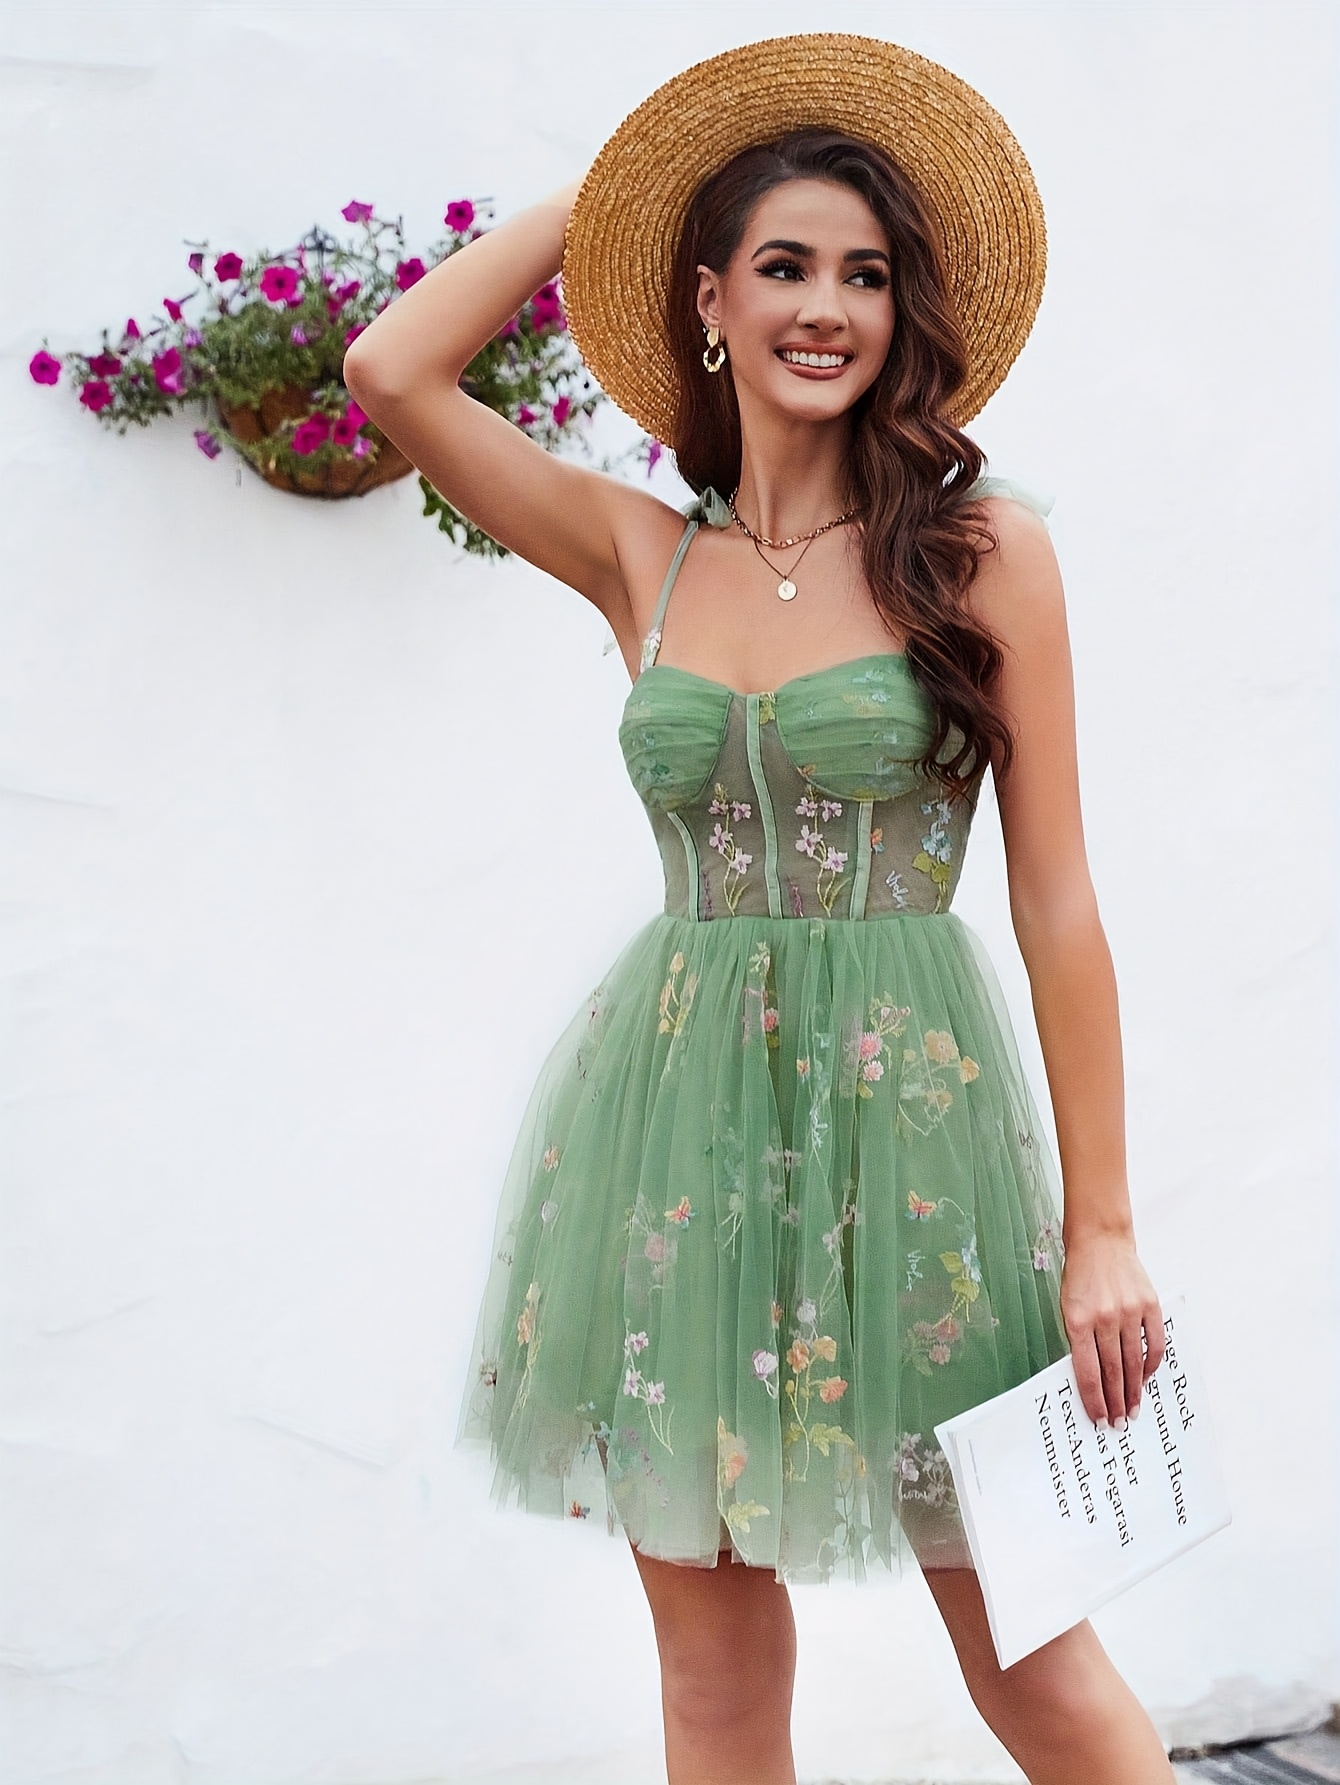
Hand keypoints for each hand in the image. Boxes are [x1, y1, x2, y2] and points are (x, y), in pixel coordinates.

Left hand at [1058, 1232, 1163, 1429]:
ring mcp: (1129, 1311)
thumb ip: (1079, 1340)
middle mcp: (1104, 1318)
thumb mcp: (1067, 1307)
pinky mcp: (1149, 1305)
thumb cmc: (1080, 1276)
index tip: (1099, 1418)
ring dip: (1134, 1390)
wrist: (1100, 1240)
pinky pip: (1154, 1343)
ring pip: (1134, 1362)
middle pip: (1112, 1372)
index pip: (1087, 1372)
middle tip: (1119, 1423)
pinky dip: (1151, 1364)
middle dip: (1116, 1402)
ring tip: (1134, 1410)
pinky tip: (1147, 1378)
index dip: (1094, 1400)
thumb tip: (1092, 1379)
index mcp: (1078, 1320)